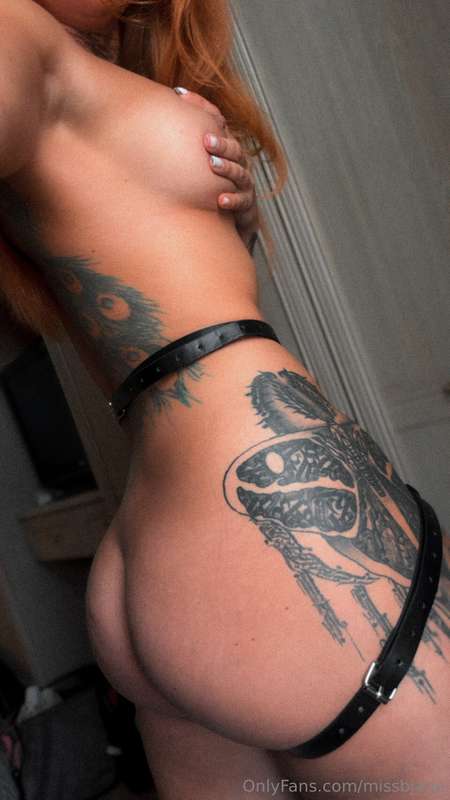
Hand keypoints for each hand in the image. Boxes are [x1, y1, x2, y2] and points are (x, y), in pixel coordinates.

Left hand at [173, 87, 258, 253]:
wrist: (228, 225)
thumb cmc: (206, 193)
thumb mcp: (190, 167)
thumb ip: (175, 145)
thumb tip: (146, 119)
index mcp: (224, 149)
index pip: (218, 122)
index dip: (202, 108)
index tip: (180, 95)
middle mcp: (236, 164)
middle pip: (233, 147)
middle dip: (220, 142)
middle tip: (205, 139)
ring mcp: (243, 185)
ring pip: (240, 172)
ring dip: (227, 168)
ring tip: (212, 164)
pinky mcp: (246, 207)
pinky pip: (243, 202)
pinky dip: (232, 200)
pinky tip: (220, 200)